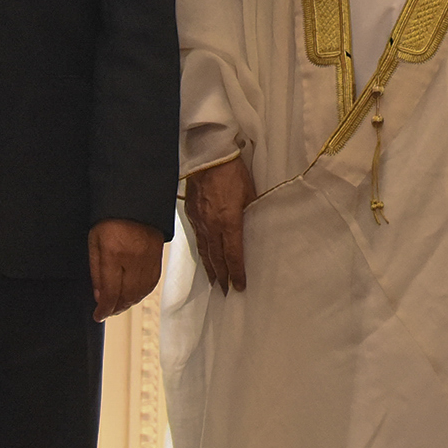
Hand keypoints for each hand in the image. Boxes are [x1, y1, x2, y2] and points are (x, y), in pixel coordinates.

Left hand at [89, 219, 163, 319]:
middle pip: (127, 296)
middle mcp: (134, 259)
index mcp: (114, 254)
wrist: (135, 201)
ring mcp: (149, 259)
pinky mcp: (158, 257)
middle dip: (116, 308)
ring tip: (118, 304)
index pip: (111, 293)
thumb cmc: (111, 218)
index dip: (104, 310)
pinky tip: (133, 294)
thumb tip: (99, 296)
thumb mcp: (94, 242)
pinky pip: (152, 284)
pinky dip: (142, 293)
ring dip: (128, 303)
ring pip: (141, 293)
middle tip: (106, 311)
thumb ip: (96, 271)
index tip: (98, 315)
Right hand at [184, 157, 255, 293]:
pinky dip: (201, 252)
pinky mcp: (191, 213)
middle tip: (226, 292)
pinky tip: (204, 257)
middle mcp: (212, 226)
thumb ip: (252, 211)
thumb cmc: (232, 171)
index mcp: (229, 222)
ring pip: (204, 251)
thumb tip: (257, 225)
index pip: (233, 255)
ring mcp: (199, 221)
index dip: (237, 272)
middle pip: (216, 258)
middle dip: (222, 276)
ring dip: (210, 268)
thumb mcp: (250, 192)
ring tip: (214, 282)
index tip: (240, 286)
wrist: (207, 155)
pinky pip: (197, 239)